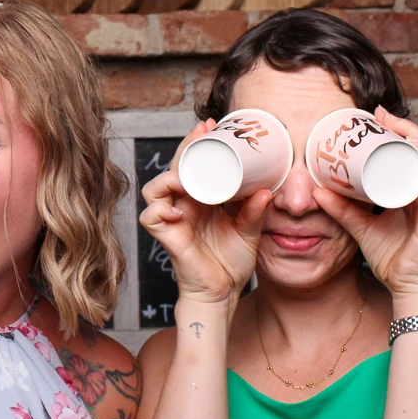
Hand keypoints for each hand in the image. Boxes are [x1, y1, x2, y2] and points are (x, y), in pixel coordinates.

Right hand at [139, 120, 271, 307]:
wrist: (223, 293)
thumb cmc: (231, 262)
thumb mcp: (249, 230)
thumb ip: (254, 211)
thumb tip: (266, 191)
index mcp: (201, 198)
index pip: (193, 164)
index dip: (197, 143)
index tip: (211, 125)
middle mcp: (183, 205)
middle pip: (174, 168)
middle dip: (185, 147)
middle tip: (201, 132)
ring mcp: (172, 219)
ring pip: (154, 188)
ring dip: (169, 177)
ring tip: (187, 176)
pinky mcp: (165, 236)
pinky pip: (151, 216)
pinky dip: (160, 209)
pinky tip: (177, 210)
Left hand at [312, 106, 417, 300]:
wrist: (402, 288)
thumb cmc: (390, 256)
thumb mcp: (360, 227)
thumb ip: (341, 210)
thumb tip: (316, 191)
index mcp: (413, 190)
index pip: (411, 153)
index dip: (400, 132)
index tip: (377, 115)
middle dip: (411, 132)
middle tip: (387, 118)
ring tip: (413, 138)